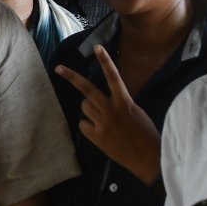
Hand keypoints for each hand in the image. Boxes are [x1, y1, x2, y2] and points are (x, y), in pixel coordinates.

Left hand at [55, 47, 161, 184]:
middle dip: (71, 77)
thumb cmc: (146, 134)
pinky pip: (83, 125)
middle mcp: (111, 110)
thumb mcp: (136, 112)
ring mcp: (102, 123)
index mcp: (124, 101)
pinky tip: (100, 133)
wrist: (148, 158)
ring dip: (90, 110)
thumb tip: (106, 100)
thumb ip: (121, 103)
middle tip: (58, 68)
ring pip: (84, 107)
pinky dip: (89, 127)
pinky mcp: (97, 137)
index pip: (113, 76)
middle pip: (87, 89)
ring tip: (103, 119)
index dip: (105, 61)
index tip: (97, 47)